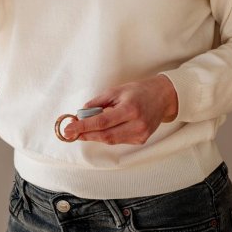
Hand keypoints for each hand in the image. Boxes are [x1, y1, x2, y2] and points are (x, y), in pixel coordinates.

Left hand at [62, 75, 178, 144]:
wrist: (162, 97)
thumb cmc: (139, 91)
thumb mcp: (116, 91)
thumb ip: (98, 103)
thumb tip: (81, 114)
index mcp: (130, 109)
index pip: (102, 122)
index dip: (84, 127)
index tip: (70, 128)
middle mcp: (137, 124)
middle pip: (105, 136)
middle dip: (86, 134)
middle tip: (71, 132)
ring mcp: (141, 134)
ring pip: (111, 140)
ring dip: (94, 136)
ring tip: (82, 130)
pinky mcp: (141, 139)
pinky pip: (119, 141)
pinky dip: (107, 136)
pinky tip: (100, 130)